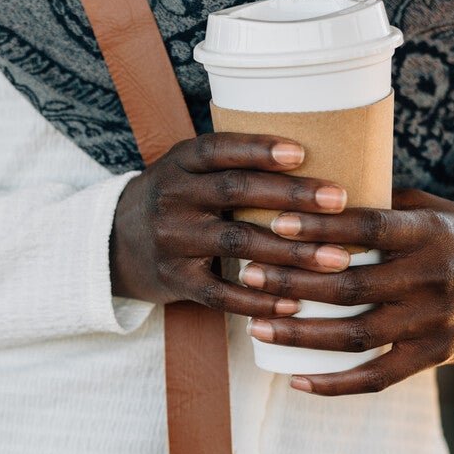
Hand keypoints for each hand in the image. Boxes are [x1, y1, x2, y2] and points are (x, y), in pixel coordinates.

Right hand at [110, 132, 351, 315]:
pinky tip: (294, 304)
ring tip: (335, 258)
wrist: (115, 245)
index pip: (219, 150)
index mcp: (181, 163)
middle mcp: (173, 197)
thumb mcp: (190, 171)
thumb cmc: (177, 201)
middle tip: (339, 201)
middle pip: (235, 191)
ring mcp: (172, 240)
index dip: (258, 149)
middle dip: (291, 196)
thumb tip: (321, 155)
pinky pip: (220, 293)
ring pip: (236, 243)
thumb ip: (236, 165)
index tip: (301, 152)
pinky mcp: (174, 280)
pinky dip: (258, 299)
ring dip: (290, 252)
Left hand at [238, 188, 453, 394]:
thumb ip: (382, 202)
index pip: (368, 228)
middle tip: (250, 277)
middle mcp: (432, 278)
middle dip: (294, 284)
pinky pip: (378, 377)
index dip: (320, 228)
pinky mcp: (433, 356)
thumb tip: (314, 185)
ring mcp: (433, 322)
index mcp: (428, 233)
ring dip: (301, 334)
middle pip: (351, 285)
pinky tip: (296, 381)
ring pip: (357, 334)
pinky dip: (335, 384)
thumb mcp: (433, 209)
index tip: (275, 224)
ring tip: (256, 326)